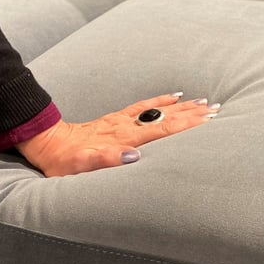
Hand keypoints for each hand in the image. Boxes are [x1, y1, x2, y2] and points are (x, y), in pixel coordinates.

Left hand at [16, 93, 218, 176]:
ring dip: (183, 106)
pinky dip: (162, 100)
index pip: (162, 129)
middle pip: (166, 116)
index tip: (209, 120)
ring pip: (159, 109)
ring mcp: (122, 120)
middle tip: (217, 109)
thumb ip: (108, 161)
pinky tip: (174, 96)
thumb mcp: (82, 167)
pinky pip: (144, 105)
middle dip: (192, 113)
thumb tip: (134, 157)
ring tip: (204, 102)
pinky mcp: (116, 118)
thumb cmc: (65, 162)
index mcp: (123, 138)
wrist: (46, 143)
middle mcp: (126, 126)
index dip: (187, 124)